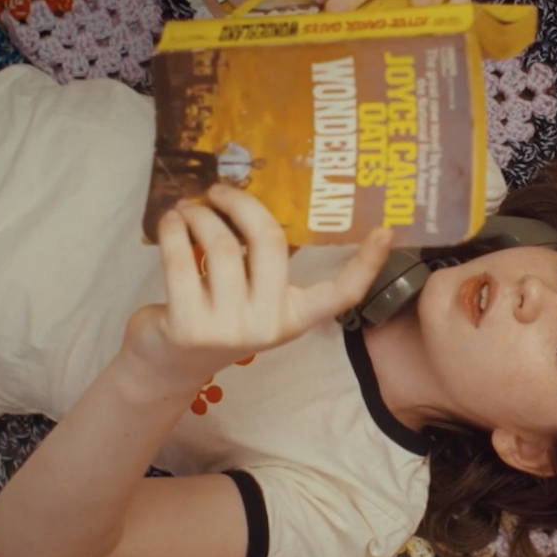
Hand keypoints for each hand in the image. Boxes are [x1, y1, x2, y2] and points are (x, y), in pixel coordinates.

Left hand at [123, 185, 393, 390]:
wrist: (169, 367)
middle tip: (219, 190)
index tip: (387, 230)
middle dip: (241, 205)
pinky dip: (174, 232)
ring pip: (222, 246)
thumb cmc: (215, 318)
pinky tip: (170, 222)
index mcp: (294, 318)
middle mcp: (268, 325)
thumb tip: (253, 201)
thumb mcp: (253, 299)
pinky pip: (182, 261)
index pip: (342, 294)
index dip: (367, 263)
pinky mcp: (189, 326)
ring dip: (200, 216)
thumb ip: (263, 264)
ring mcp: (229, 329)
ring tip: (188, 209)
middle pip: (269, 242)